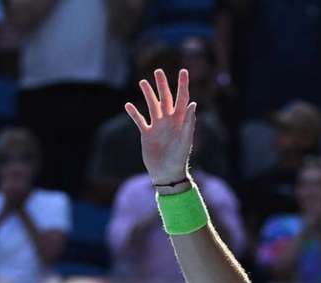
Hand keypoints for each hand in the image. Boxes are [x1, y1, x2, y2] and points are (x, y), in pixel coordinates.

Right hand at [125, 69, 196, 184]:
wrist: (167, 173)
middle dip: (162, 85)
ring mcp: (157, 127)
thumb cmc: (179, 158)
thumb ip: (188, 121)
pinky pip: (140, 121)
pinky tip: (128, 105)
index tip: (183, 71)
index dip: (183, 85)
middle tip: (158, 71)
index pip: (182, 98)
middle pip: (165, 98)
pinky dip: (134, 113)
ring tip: (143, 82)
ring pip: (152, 106)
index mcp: (180, 120)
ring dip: (148, 94)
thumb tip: (192, 103)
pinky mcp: (147, 134)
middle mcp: (168, 121)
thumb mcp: (186, 139)